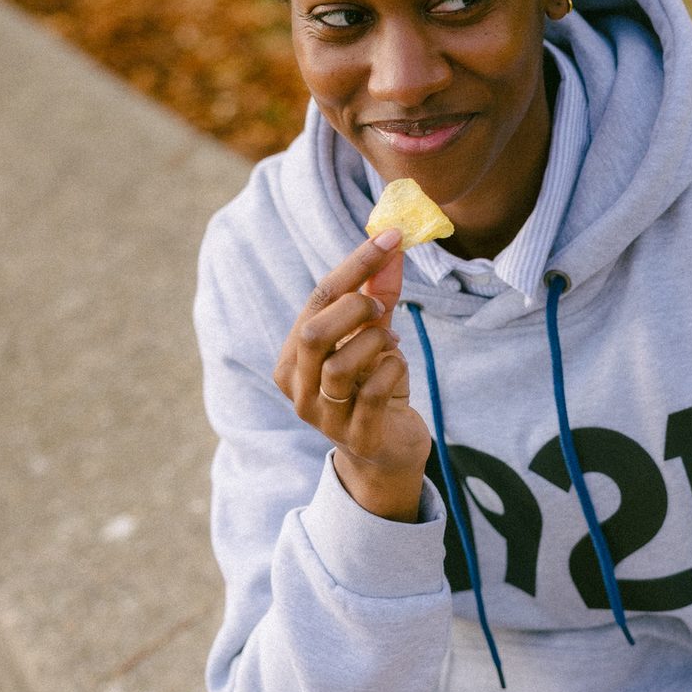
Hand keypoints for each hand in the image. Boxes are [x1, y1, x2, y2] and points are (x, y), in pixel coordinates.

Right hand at [273, 230, 430, 519]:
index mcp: (294, 358)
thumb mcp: (375, 338)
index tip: (390, 237)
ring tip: (392, 345)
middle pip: (313, 333)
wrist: (389, 454)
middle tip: (385, 308)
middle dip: (357, 308)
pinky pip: (373, 393)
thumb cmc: (376, 389)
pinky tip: (398, 369)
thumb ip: (379, 294)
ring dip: (376, 343)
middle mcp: (298, 388)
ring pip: (339, 365)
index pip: (316, 301)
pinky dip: (393, 371)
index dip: (355, 266)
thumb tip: (392, 244)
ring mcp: (323, 417)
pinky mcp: (356, 438)